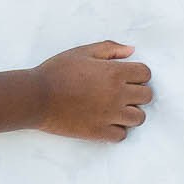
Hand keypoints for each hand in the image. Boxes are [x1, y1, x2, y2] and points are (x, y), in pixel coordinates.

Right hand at [30, 41, 151, 142]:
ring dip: (130, 112)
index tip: (126, 77)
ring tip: (115, 109)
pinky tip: (105, 122)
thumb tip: (131, 50)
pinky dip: (117, 130)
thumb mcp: (82, 52)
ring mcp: (110, 115)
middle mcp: (117, 94)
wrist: (36, 97)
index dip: (137, 74)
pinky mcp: (99, 132)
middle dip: (137, 93)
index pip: (146, 74)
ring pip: (139, 118)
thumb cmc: (57, 71)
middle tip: (121, 93)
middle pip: (147, 96)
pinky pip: (122, 135)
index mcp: (115, 72)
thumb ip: (110, 49)